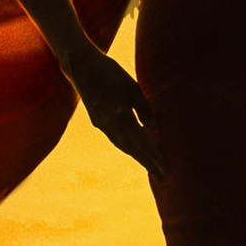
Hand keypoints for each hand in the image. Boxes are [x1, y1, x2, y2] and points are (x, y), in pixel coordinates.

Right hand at [68, 47, 161, 177]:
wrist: (81, 67)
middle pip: (133, 149)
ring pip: (123, 146)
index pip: (141, 142)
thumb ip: (144, 108)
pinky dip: (128, 147)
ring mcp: (102, 124)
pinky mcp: (98, 121)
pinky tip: (135, 149)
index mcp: (120, 115)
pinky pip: (116, 139)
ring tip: (152, 166)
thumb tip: (154, 129)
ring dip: (138, 157)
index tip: (164, 170)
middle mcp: (109, 124)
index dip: (153, 157)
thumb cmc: (110, 72)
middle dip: (148, 164)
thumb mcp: (132, 87)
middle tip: (163, 178)